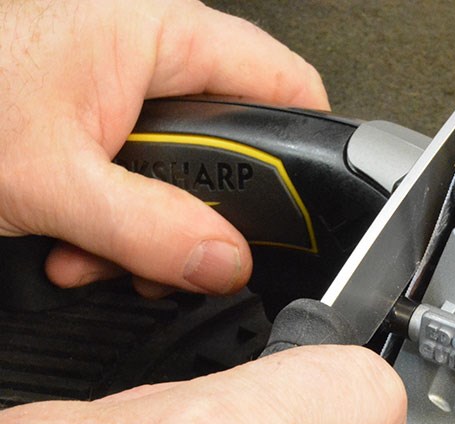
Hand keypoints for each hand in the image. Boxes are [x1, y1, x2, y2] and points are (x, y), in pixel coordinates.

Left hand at [0, 0, 329, 295]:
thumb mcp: (51, 179)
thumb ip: (152, 228)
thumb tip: (225, 261)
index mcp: (165, 36)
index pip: (289, 86)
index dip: (307, 152)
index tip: (300, 217)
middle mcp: (150, 52)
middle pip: (232, 144)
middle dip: (202, 217)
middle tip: (177, 255)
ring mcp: (117, 84)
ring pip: (179, 171)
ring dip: (148, 231)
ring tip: (98, 255)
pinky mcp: (87, 114)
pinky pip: (133, 174)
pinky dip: (110, 219)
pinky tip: (70, 240)